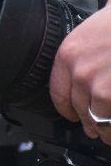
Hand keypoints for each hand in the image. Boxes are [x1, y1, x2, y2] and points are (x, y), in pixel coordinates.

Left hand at [50, 4, 110, 141]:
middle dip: (89, 122)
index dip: (66, 108)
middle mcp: (81, 74)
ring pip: (99, 119)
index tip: (72, 115)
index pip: (58, 93)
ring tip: (109, 135)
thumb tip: (86, 63)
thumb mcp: (94, 29)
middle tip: (95, 130)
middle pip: (80, 109)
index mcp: (69, 55)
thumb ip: (85, 51)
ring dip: (105, 130)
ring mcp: (102, 88)